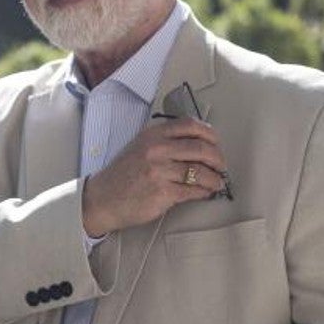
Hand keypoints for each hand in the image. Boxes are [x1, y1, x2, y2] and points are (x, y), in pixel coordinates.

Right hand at [81, 118, 227, 236]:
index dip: (210, 134)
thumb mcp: (140, 146)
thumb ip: (165, 141)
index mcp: (153, 134)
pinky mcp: (163, 192)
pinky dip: (204, 192)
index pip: (190, 125)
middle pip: (201, 148)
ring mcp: (159, 171)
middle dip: (218, 158)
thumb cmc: (123, 174)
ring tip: (216, 182)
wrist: (103, 198)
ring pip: (201, 171)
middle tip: (221, 166)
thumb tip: (199, 144)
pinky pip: (194, 190)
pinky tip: (204, 192)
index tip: (216, 143)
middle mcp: (156, 149)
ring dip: (215, 179)